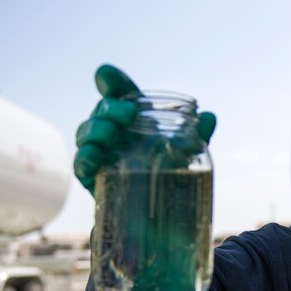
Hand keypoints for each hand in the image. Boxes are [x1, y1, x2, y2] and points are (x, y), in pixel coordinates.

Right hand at [73, 65, 215, 192]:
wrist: (154, 215)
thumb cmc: (166, 174)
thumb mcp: (185, 154)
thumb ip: (196, 136)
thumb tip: (209, 117)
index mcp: (131, 118)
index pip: (118, 92)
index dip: (111, 80)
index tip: (106, 75)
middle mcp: (112, 131)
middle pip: (102, 110)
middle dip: (111, 107)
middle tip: (128, 114)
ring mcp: (100, 153)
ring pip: (86, 133)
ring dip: (97, 129)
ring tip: (112, 133)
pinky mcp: (92, 178)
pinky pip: (80, 165)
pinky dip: (85, 158)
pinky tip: (94, 157)